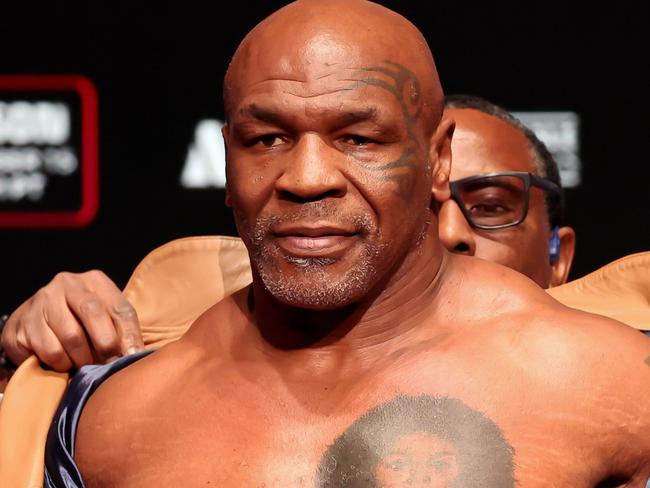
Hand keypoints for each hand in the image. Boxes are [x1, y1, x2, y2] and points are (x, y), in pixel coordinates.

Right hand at [0, 270, 144, 371]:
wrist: (36, 319)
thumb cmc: (80, 320)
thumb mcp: (106, 318)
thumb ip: (123, 331)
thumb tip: (136, 354)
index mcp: (95, 280)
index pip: (120, 308)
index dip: (129, 336)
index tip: (133, 356)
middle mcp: (67, 284)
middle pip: (93, 313)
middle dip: (105, 344)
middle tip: (108, 364)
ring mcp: (42, 301)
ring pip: (71, 336)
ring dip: (82, 358)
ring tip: (85, 363)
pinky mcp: (23, 323)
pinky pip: (50, 351)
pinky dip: (61, 363)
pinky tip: (64, 361)